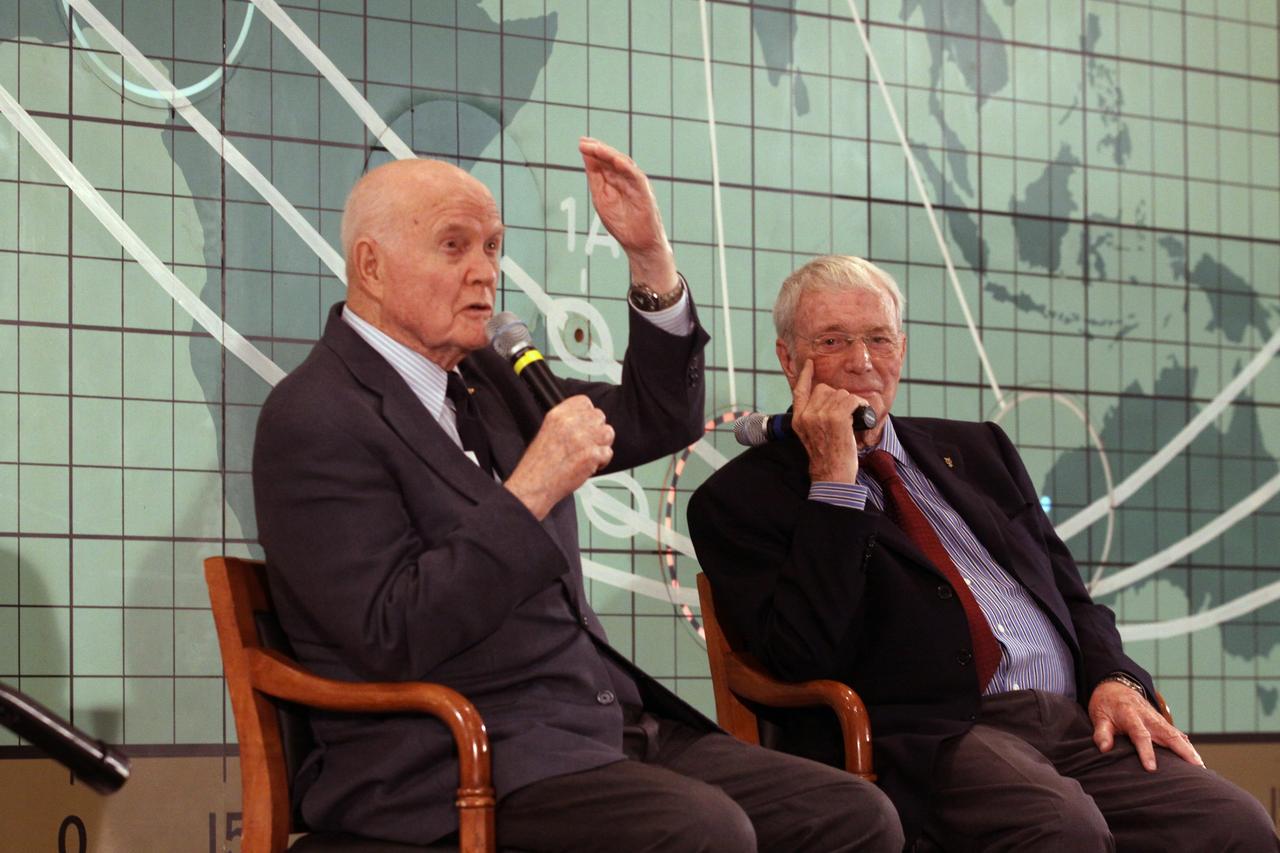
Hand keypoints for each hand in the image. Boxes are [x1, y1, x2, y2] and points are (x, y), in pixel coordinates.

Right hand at [505, 396, 614, 519]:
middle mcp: (571, 424)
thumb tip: (584, 421)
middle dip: (597, 430)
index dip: (588, 414)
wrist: (534, 485)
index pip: (584, 402)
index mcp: (557, 415)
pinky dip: (601, 462)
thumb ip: (566, 423)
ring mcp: (583, 439)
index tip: (586, 424)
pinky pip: (607, 453)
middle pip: (599, 416)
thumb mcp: (546, 432)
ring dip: (602, 444)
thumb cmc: (537, 465)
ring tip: (590, 454)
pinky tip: (589, 466)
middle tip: (588, 442)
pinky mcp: (591, 455)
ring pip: (607, 433)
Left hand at [579, 136, 676, 289]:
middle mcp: (626, 179)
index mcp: (614, 181)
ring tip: (596, 147)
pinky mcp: (644, 192)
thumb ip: (595, 179)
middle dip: (598, 150)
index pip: (603, 162)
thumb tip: (587, 157)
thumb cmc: (621, 224)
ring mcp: (635, 184)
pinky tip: (616, 160)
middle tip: (584, 142)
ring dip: (609, 154)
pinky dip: (626, 167)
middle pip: (612, 159)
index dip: (593, 152)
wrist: (638, 244)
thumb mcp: (601, 198)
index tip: (581, 143)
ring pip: (623, 164)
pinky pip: (636, 176)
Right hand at [790, 360, 863, 483]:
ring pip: (840, 394)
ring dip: (852, 402)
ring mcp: (820, 416)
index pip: (799, 390)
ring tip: (855, 417)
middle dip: (839, 397)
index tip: (810, 364)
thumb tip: (827, 401)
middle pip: (825, 389)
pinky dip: (860, 405)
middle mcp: (806, 416)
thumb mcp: (811, 436)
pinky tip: (862, 415)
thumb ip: (812, 418)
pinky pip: (851, 400)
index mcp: (798, 420)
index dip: (805, 375)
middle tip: (847, 413)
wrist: (832, 476)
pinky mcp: (836, 418)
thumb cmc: (827, 458)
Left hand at [1089, 679, 1203, 770]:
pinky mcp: (1162, 723)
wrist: (1115, 687)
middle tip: (1195, 768)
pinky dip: (1187, 746)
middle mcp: (1148, 717)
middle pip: (1168, 734)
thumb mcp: (1099, 716)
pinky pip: (1177, 735)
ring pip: (1177, 735)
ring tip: (1201, 768)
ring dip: (1189, 750)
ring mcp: (1158, 720)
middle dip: (1182, 751)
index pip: (1140, 735)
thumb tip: (1104, 749)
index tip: (1152, 768)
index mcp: (1130, 715)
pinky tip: (1197, 760)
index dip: (1146, 752)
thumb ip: (1101, 732)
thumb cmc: (1106, 704)